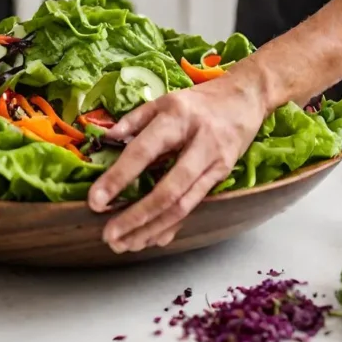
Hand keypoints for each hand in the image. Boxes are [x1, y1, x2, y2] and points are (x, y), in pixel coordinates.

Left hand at [88, 70, 269, 252]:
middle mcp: (198, 144)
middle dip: (137, 217)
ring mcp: (214, 164)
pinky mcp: (221, 177)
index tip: (96, 201)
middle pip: (167, 190)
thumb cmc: (199, 101)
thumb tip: (106, 139)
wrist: (246, 97)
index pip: (143, 152)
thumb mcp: (165, 100)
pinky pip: (193, 207)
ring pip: (182, 206)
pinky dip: (171, 226)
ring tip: (125, 244)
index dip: (118, 179)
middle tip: (110, 235)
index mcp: (177, 119)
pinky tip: (151, 239)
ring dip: (152, 229)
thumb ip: (134, 119)